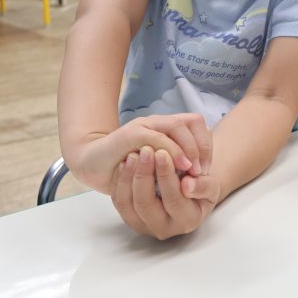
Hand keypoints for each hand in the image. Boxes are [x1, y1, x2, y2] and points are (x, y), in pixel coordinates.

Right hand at [69, 113, 211, 193]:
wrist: (91, 164)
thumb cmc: (125, 167)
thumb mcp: (156, 167)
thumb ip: (174, 165)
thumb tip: (199, 175)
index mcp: (164, 127)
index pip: (195, 123)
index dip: (206, 144)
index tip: (207, 168)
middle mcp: (156, 122)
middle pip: (191, 121)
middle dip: (202, 146)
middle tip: (203, 170)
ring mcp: (143, 125)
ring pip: (177, 126)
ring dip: (189, 148)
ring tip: (194, 169)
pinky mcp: (131, 134)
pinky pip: (156, 137)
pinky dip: (171, 150)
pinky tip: (179, 166)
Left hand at [111, 146, 220, 239]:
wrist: (188, 194)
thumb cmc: (201, 188)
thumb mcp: (211, 186)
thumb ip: (204, 186)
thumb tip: (188, 185)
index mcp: (187, 221)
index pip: (173, 200)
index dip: (166, 176)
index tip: (162, 152)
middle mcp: (164, 228)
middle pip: (147, 204)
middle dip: (144, 175)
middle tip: (145, 150)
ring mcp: (144, 226)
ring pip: (128, 205)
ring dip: (129, 178)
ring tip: (133, 155)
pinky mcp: (130, 219)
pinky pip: (119, 202)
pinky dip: (120, 182)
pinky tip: (125, 163)